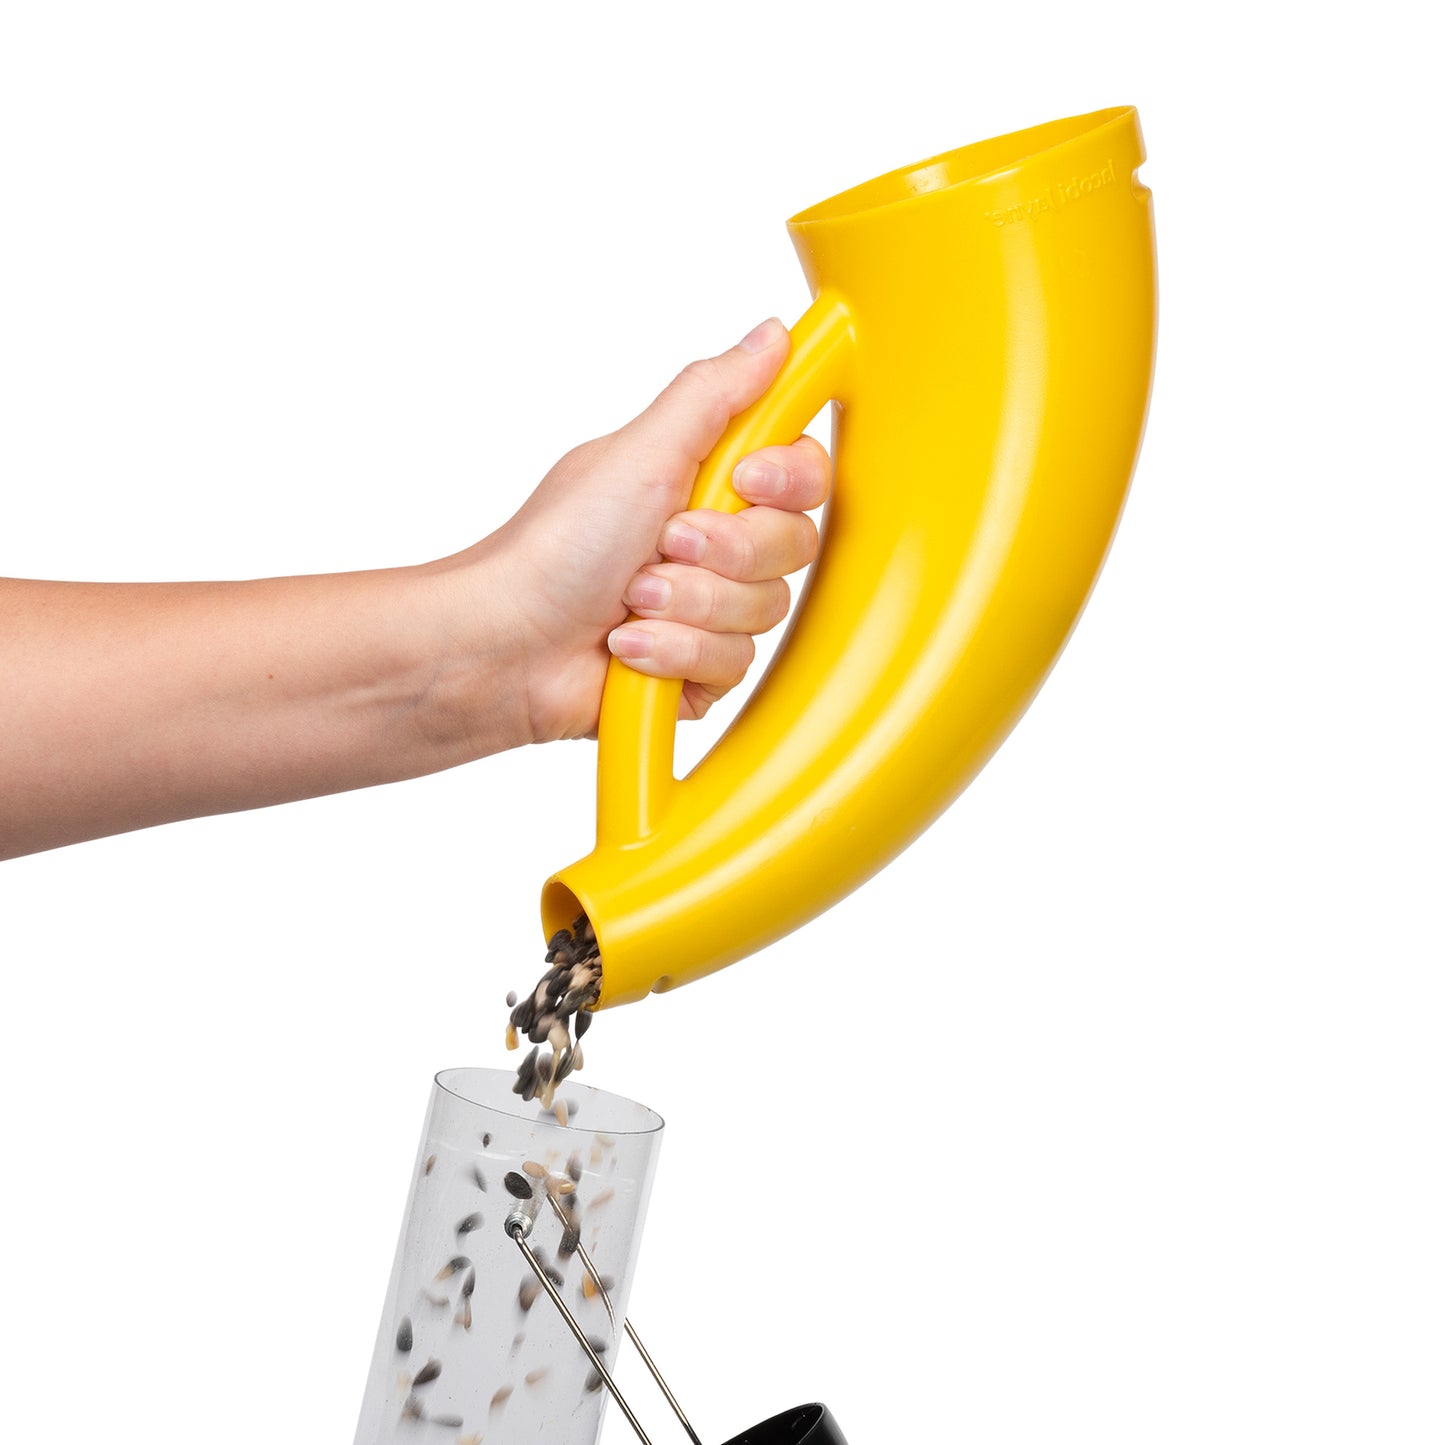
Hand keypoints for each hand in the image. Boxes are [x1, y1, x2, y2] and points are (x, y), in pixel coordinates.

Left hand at [479, 318, 831, 741]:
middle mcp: (717, 543)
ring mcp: (711, 609)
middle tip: (664, 545)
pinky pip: (735, 664)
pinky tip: (630, 645)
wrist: (508, 644)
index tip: (744, 478)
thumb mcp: (640, 453)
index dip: (786, 479)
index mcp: (706, 480)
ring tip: (631, 600)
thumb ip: (715, 393)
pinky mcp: (701, 668)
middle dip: (724, 551)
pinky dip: (675, 652)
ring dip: (690, 605)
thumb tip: (772, 335)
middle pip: (793, 544)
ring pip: (764, 610)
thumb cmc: (556, 545)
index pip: (804, 473)